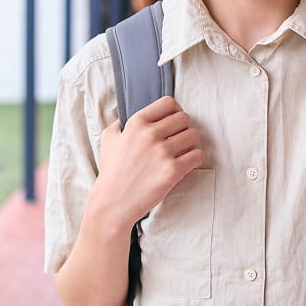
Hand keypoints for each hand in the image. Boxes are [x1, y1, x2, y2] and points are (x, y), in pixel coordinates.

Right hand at [88, 96, 204, 229]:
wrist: (113, 203)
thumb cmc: (111, 172)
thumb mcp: (108, 141)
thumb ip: (119, 125)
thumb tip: (125, 119)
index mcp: (136, 123)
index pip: (168, 103)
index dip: (175, 111)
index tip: (174, 121)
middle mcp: (149, 134)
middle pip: (184, 118)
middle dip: (184, 128)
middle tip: (178, 140)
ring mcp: (162, 152)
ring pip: (194, 135)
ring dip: (191, 144)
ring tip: (182, 152)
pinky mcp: (172, 170)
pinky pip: (198, 155)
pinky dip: (195, 158)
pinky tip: (185, 163)